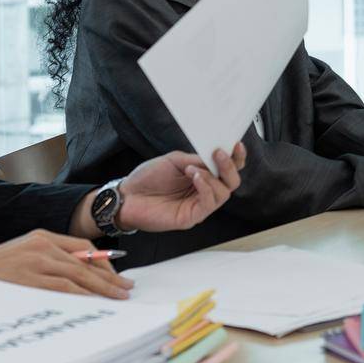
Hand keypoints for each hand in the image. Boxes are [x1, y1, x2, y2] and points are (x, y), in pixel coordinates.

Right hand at [0, 230, 132, 298]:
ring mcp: (36, 262)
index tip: (115, 275)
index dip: (103, 261)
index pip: (83, 246)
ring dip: (102, 288)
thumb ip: (48, 260)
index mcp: (42, 237)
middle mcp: (42, 246)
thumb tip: (78, 276)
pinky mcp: (30, 279)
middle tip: (126, 288)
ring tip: (118, 297)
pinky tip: (95, 303)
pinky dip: (83, 296)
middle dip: (109, 277)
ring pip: (79, 276)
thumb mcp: (21, 255)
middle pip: (86, 262)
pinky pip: (64, 289)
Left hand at [108, 145, 246, 233]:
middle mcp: (204, 192)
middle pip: (232, 182)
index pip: (227, 170)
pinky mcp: (192, 217)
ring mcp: (199, 206)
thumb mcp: (175, 161)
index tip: (237, 145)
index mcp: (203, 177)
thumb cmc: (147, 179)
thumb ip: (197, 160)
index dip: (236, 158)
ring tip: (193, 169)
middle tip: (220, 154)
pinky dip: (206, 187)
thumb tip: (215, 158)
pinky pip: (209, 203)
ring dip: (213, 177)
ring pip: (224, 193)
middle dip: (230, 167)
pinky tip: (195, 177)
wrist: (126, 196)